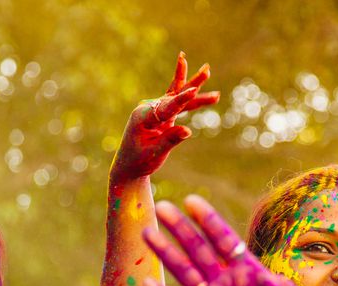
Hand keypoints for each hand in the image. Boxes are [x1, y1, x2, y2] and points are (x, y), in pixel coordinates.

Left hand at [110, 52, 219, 182]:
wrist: (129, 165)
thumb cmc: (138, 161)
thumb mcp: (153, 153)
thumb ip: (169, 140)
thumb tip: (188, 131)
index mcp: (142, 116)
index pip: (166, 107)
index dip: (181, 100)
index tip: (193, 91)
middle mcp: (149, 108)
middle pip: (173, 93)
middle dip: (190, 82)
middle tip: (206, 69)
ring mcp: (156, 110)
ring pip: (178, 96)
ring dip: (194, 86)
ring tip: (208, 71)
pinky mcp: (163, 114)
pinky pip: (178, 104)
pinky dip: (191, 99)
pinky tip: (204, 93)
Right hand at [143, 195, 310, 285]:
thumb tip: (266, 279)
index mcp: (247, 272)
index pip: (225, 241)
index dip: (209, 221)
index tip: (191, 201)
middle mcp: (224, 282)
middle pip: (199, 250)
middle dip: (181, 229)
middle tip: (162, 207)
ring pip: (184, 273)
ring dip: (166, 254)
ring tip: (147, 233)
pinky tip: (148, 284)